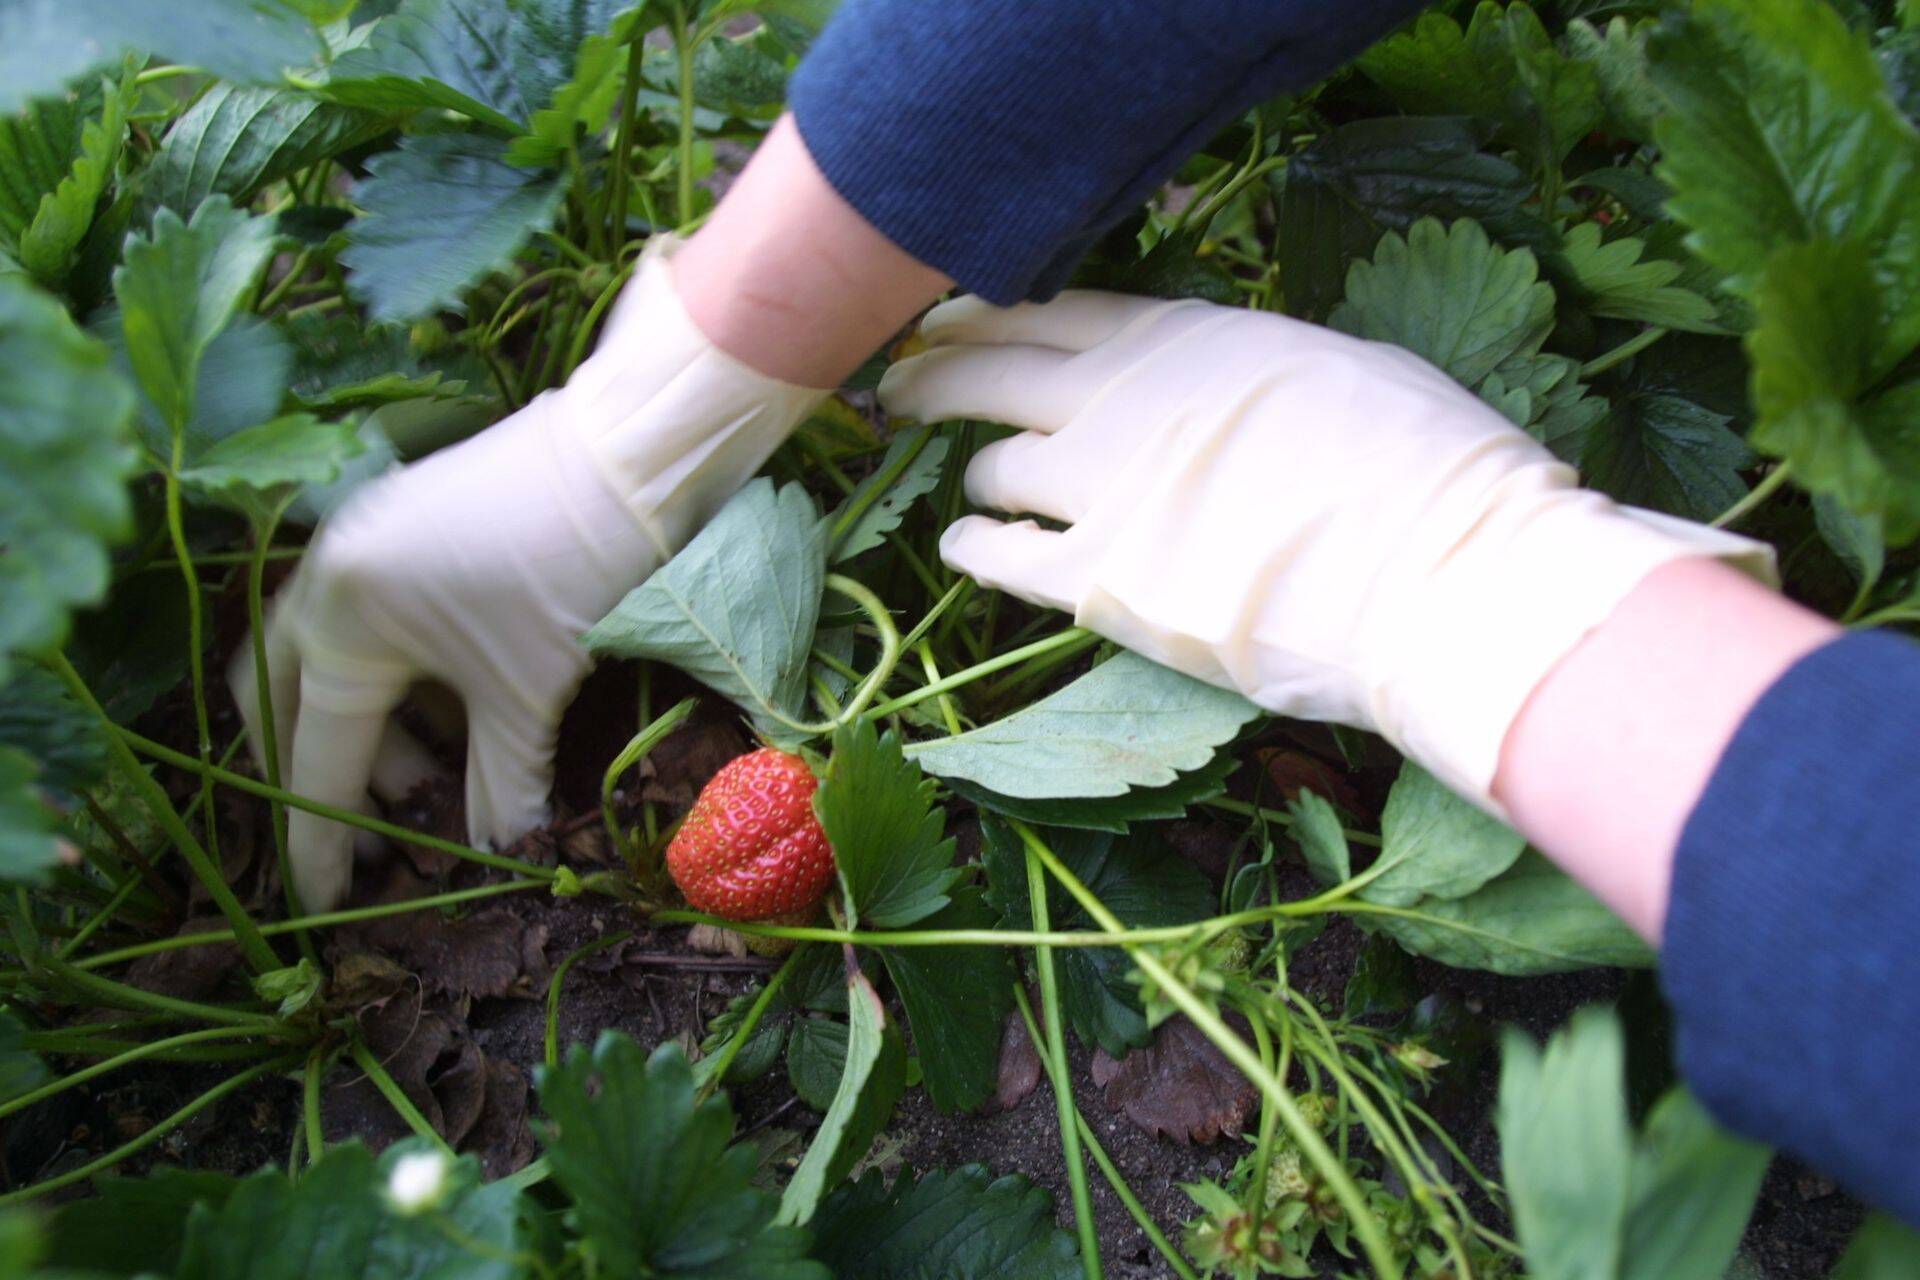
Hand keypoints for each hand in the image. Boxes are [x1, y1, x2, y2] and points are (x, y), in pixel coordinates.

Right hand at [234, 240, 825, 911]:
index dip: (322, 841)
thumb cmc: (576, 567)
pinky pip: (368, 623)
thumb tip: (501, 855)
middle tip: (364, 837)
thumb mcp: (530, 691)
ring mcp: (360, 541)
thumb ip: (501, 784)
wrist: (633, 449)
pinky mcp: (401, 525)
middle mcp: (326, 576)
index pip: (317, 757)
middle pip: (286, 700)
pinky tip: (450, 718)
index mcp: (341, 618)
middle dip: (316, 774)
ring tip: (428, 783)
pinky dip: (397, 681)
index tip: (325, 907)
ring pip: (327, 660)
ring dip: (365, 729)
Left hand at [879, 292, 1774, 809]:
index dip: (989, 313)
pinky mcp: (1097, 585)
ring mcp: (1100, 491)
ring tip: (961, 478)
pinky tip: (963, 545)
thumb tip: (1218, 379)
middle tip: (900, 385)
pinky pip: (1000, 557)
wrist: (1437, 574)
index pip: (1054, 309)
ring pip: (992, 466)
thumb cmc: (1424, 464)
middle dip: (935, 374)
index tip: (952, 317)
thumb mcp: (1332, 369)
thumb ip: (1243, 369)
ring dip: (969, 469)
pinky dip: (973, 546)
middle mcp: (1121, 401)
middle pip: (991, 373)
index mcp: (1186, 338)